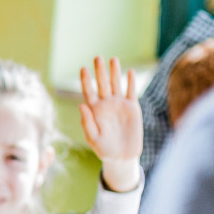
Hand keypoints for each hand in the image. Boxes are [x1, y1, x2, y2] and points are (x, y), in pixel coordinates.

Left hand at [79, 56, 141, 191]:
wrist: (122, 156)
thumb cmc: (104, 148)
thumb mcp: (94, 137)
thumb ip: (87, 122)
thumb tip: (80, 105)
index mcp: (94, 110)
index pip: (88, 92)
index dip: (86, 80)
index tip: (83, 69)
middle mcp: (106, 104)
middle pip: (102, 84)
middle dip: (100, 71)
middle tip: (97, 57)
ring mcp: (120, 105)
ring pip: (116, 85)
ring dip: (115, 72)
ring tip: (113, 59)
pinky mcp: (133, 108)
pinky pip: (131, 92)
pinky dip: (131, 82)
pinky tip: (129, 72)